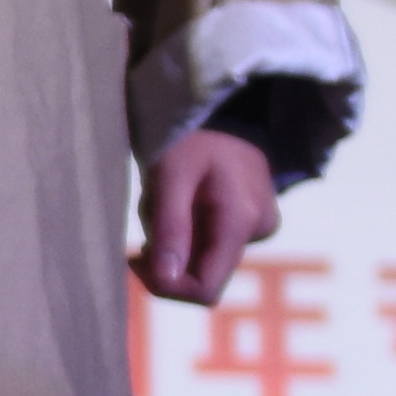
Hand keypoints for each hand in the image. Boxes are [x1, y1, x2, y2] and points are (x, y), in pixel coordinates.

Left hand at [132, 126, 280, 306]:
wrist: (223, 106)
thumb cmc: (192, 135)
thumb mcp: (170, 175)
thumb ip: (170, 228)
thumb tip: (164, 280)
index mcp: (242, 222)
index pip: (205, 289)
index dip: (166, 286)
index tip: (135, 258)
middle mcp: (260, 230)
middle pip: (200, 272)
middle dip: (166, 250)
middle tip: (151, 208)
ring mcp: (260, 226)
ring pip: (201, 255)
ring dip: (172, 235)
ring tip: (167, 193)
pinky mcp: (253, 221)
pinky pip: (210, 239)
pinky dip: (186, 225)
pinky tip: (183, 194)